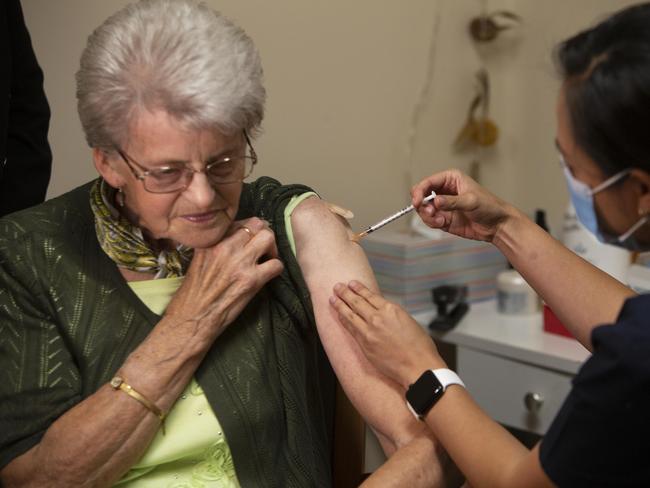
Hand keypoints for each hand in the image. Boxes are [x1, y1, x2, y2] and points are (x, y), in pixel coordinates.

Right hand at [166, 217, 282, 337]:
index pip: (240, 222)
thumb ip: (215, 245)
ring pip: (269, 238)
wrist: (192, 317)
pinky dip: (276, 268)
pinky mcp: (251, 280)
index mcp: (212, 241)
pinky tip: (269, 275)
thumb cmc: (193, 292)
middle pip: (257, 225)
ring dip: (272, 248)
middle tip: (263, 247)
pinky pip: (276, 264)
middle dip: (264, 234)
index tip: (250, 240)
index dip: (249, 230)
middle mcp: (226, 247)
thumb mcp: (198, 259)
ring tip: (267, 258)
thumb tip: (233, 240)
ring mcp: (240, 263)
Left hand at [329, 280, 445, 388]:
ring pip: (350, 314)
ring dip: (340, 304)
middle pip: (357, 302)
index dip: (359, 289)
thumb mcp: (409, 322)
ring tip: (333, 298)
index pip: (370, 295)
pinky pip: (350, 328)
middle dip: (345, 292)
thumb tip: (383, 312)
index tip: (352, 284)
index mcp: (392, 309)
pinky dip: (343, 320)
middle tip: (337, 286)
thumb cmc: (420, 347)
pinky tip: (339, 315)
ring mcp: (369, 331)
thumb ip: (393, 315)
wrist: (418, 367)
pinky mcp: (364, 344)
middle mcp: (378, 317)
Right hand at [411, 169, 515, 242]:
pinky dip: (432, 223)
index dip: (419, 191)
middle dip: (422, 205)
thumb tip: (435, 202)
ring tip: (439, 220)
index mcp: (450, 179)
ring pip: (423, 209)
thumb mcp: (471, 201)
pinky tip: (442, 224)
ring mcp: (442, 205)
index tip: (417, 202)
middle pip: (421, 195)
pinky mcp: (443, 218)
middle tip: (430, 213)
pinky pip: (429, 220)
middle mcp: (444, 191)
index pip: (428, 182)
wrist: (497, 225)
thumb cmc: (489, 206)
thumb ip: (452, 202)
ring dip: (427, 216)